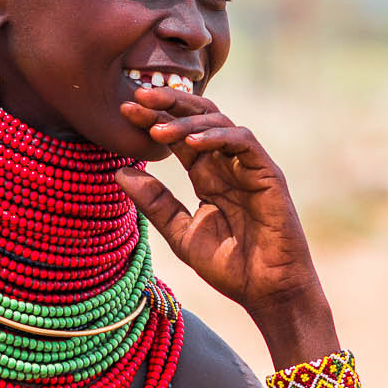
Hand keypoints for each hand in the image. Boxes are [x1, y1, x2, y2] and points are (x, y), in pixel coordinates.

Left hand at [113, 87, 322, 318]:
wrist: (267, 291)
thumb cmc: (231, 267)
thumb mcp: (181, 233)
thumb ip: (155, 203)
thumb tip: (119, 172)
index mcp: (207, 176)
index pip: (178, 137)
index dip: (153, 120)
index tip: (123, 112)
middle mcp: (228, 165)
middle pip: (199, 119)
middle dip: (169, 104)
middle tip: (138, 96)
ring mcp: (249, 167)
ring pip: (219, 123)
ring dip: (187, 121)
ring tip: (158, 128)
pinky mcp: (268, 174)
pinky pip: (243, 142)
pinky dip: (217, 137)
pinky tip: (192, 143)